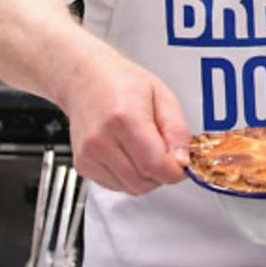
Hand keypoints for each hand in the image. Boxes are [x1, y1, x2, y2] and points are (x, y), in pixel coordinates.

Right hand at [59, 55, 191, 195]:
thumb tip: (182, 160)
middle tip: (165, 153)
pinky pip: (116, 186)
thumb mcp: (162, 96)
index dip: (175, 171)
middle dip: (161, 174)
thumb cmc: (121, 82)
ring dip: (145, 177)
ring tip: (145, 150)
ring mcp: (89, 154)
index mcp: (125, 118)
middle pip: (143, 182)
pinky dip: (129, 177)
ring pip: (130, 188)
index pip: (156, 166)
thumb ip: (177, 130)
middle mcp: (102, 139)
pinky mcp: (83, 164)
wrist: (86, 78)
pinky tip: (129, 154)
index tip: (182, 165)